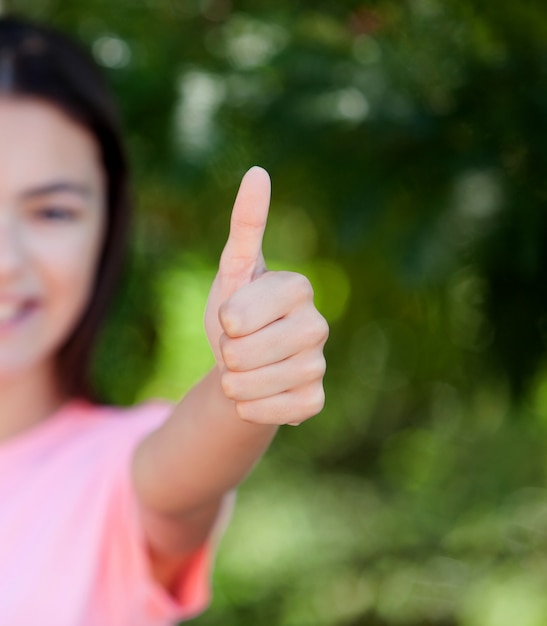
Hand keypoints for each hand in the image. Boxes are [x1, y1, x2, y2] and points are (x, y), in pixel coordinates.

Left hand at [204, 166, 327, 424]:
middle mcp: (318, 324)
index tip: (233, 318)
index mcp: (298, 288)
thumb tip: (258, 171)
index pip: (238, 314)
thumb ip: (246, 224)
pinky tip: (259, 395)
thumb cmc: (236, 315)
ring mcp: (319, 364)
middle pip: (243, 353)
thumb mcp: (232, 271)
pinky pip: (269, 412)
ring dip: (234, 382)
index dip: (225, 320)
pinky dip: (250, 408)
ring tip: (245, 371)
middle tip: (238, 347)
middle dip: (226, 354)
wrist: (244, 367)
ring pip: (253, 384)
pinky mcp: (315, 400)